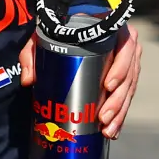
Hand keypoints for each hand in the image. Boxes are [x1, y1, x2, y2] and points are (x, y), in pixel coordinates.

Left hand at [19, 24, 143, 138]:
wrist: (69, 28)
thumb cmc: (59, 30)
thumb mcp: (42, 37)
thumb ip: (31, 54)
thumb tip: (30, 81)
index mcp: (112, 30)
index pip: (125, 47)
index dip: (120, 68)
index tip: (107, 86)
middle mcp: (125, 45)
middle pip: (129, 75)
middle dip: (117, 100)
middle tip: (103, 117)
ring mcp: (127, 62)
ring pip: (129, 89)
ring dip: (120, 112)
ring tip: (107, 130)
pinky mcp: (125, 77)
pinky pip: (127, 96)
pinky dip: (121, 114)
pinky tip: (113, 130)